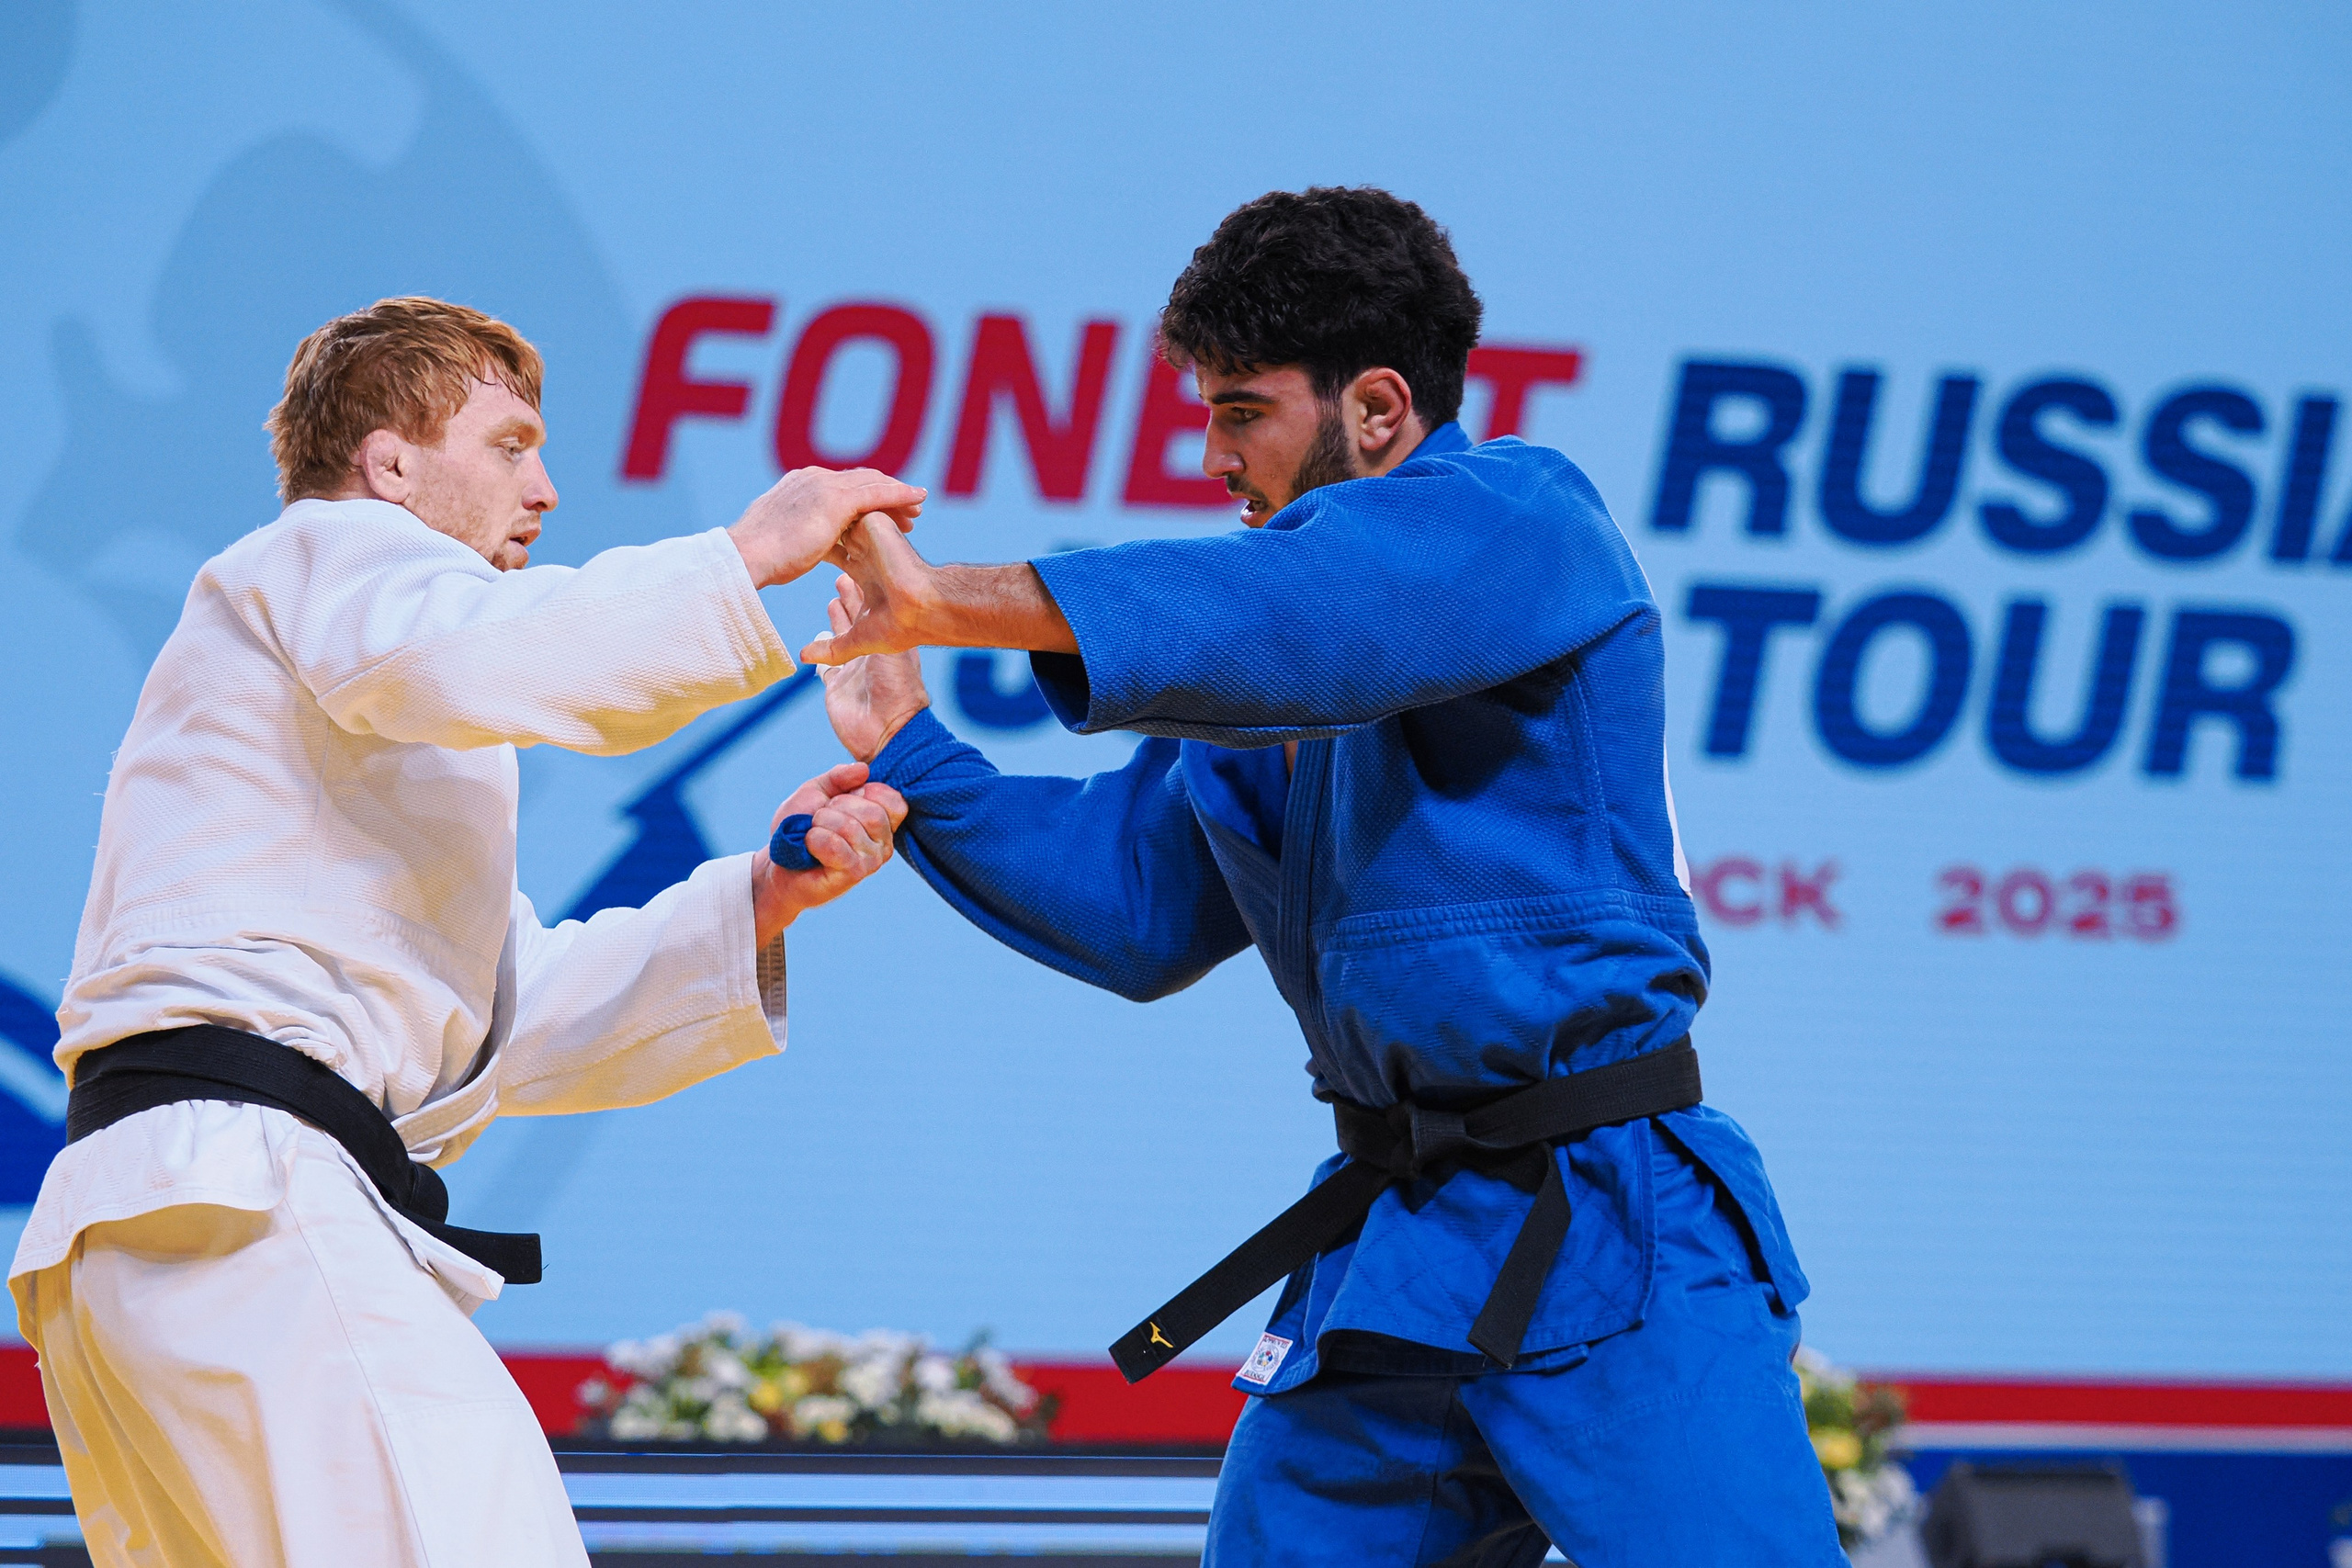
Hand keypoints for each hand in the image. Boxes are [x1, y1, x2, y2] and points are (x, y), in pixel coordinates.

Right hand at [728, 468, 925, 588]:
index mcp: (799, 485)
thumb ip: (800, 534)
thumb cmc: (757, 558)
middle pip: (860, 480)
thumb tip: (808, 545)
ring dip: (898, 495)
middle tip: (909, 510)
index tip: (881, 512)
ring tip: (917, 509)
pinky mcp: (835, 501)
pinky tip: (918, 500)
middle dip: (886, 493)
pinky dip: (900, 495)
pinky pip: (877, 493)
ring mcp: (823, 486)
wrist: (744, 557)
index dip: (864, 496)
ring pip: (872, 484)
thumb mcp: (783, 539)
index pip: (841, 485)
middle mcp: (813, 478)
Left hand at [750, 762, 908, 941]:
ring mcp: (872, 861)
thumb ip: (840, 777)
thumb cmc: (801, 827)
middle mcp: (884, 843)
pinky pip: (835, 846)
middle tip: (820, 819)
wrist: (779, 862)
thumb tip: (864, 770)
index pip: (894, 800)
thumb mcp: (818, 791)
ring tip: (812, 833)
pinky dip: (815, 839)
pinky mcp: (853, 874)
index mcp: (883, 822)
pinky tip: (809, 846)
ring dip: (820, 824)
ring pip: (851, 827)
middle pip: (872, 812)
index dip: (863, 792)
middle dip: (836, 808)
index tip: (840, 801)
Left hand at [799, 511, 940, 664]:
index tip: (792, 549)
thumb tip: (803, 657)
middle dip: (817, 526)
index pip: (837, 553)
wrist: (920, 609)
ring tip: (794, 507)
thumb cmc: (898, 627)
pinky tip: (810, 503)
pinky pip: (854, 504)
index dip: (816, 549)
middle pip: (838, 530)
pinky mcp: (877, 523)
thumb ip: (832, 650)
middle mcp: (870, 552)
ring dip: (823, 512)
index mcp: (866, 572)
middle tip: (790, 520)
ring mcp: (873, 536)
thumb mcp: (858, 640)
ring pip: (843, 515)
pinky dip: (840, 503)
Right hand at [817, 574, 931, 760]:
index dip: (866, 587)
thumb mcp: (893, 648)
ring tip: (833, 600)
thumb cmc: (897, 688)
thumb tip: (873, 593)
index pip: (876, 606)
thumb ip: (879, 622)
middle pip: (858, 617)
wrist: (887, 731)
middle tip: (841, 573)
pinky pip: (824, 664)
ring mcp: (854, 668)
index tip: (858, 568)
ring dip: (837, 620)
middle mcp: (872, 651)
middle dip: (850, 597)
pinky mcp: (836, 685)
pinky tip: (812, 643)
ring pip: (841, 637)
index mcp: (889, 639)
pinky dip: (817, 653)